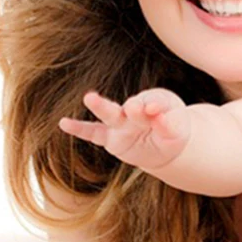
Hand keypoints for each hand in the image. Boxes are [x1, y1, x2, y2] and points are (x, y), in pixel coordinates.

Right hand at [59, 89, 190, 171]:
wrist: (165, 143)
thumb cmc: (173, 129)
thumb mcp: (177, 129)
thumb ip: (168, 124)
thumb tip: (159, 117)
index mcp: (156, 102)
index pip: (156, 104)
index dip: (157, 107)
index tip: (156, 110)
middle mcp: (135, 109)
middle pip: (133, 107)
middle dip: (134, 108)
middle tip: (134, 108)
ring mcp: (121, 123)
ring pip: (111, 114)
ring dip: (102, 106)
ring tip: (90, 98)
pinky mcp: (110, 137)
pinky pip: (93, 132)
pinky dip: (79, 129)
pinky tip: (64, 123)